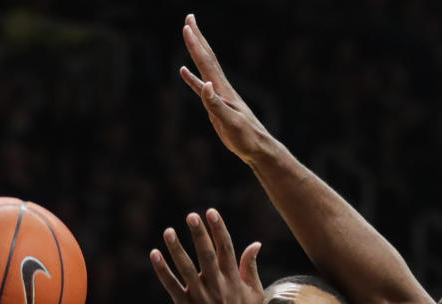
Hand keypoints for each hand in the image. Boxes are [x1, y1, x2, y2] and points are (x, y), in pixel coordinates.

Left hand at [150, 208, 262, 303]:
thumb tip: (255, 244)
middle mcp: (217, 285)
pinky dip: (163, 270)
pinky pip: (172, 286)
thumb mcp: (255, 293)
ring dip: (177, 249)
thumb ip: (250, 268)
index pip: (226, 249)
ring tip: (168, 231)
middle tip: (191, 216)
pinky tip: (154, 254)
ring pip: (186, 269)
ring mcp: (200, 296)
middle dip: (200, 234)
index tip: (210, 212)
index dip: (218, 229)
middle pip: (207, 255)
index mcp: (233, 280)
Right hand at [180, 13, 276, 164]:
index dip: (196, 45)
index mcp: (223, 90)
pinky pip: (201, 88)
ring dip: (196, 51)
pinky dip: (192, 78)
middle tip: (189, 18)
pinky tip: (184, 71)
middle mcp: (221, 88)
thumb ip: (216, 104)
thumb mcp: (230, 122)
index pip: (207, 63)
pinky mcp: (216, 106)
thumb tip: (205, 85)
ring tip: (189, 34)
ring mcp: (219, 95)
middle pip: (207, 58)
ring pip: (204, 68)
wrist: (257, 148)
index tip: (187, 27)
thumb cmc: (246, 137)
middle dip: (198, 38)